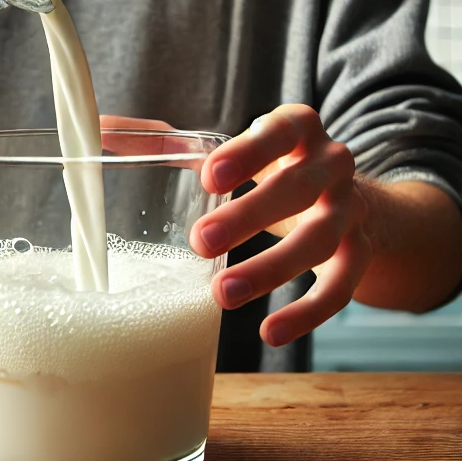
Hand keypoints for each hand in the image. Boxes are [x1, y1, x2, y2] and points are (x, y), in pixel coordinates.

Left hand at [190, 104, 367, 347]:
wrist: (351, 198)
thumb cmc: (272, 168)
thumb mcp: (233, 151)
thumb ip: (168, 143)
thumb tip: (101, 133)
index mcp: (298, 128)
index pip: (278, 131)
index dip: (247, 153)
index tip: (208, 176)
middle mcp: (333, 163)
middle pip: (299, 186)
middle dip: (250, 215)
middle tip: (201, 242)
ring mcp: (350, 209)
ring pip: (320, 239)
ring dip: (272, 268)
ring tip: (223, 294)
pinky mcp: (360, 254)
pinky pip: (341, 288)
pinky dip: (308, 314)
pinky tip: (270, 333)